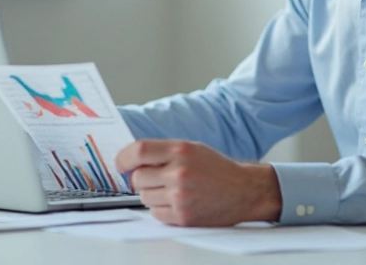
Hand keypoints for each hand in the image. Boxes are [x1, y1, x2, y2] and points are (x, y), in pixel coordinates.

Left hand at [115, 139, 281, 226]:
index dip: (124, 158)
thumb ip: (164, 153)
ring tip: (174, 191)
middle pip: (137, 178)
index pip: (138, 151)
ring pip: (144, 197)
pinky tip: (179, 202)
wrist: (244, 191)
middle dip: (142, 179)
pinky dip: (162, 209)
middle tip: (158, 179)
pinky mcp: (182, 216)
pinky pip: (155, 213)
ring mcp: (180, 196)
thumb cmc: (217, 169)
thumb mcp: (192, 149)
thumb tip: (132, 161)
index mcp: (181, 151)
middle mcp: (179, 172)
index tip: (121, 164)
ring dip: (153, 195)